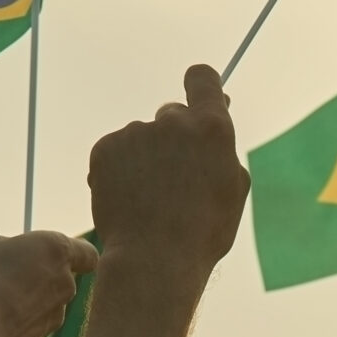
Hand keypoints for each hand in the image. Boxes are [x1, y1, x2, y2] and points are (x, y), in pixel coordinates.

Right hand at [0, 230, 98, 336]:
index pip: (88, 254)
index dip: (73, 254)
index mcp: (57, 251)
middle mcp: (66, 285)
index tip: (50, 255)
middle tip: (3, 273)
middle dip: (37, 276)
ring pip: (43, 304)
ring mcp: (56, 317)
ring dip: (23, 300)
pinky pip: (27, 327)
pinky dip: (13, 323)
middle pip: (61, 278)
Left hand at [88, 65, 247, 284]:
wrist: (154, 258)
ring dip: (144, 160)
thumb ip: (222, 150)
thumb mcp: (232, 189)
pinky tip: (127, 200)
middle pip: (171, 115)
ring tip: (148, 201)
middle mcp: (172, 121)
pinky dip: (118, 171)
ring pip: (141, 139)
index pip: (202, 78)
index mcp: (212, 128)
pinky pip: (114, 152)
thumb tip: (216, 124)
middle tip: (173, 180)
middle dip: (172, 140)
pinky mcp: (105, 148)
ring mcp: (135, 132)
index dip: (200, 85)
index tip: (196, 98)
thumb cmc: (203, 232)